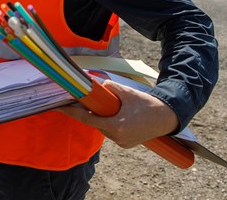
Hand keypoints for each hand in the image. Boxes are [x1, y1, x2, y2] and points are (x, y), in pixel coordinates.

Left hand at [56, 79, 178, 147]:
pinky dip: (110, 123)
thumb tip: (92, 82)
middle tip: (84, 100)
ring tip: (111, 107)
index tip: (59, 107)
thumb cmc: (146, 103)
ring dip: (102, 118)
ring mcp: (123, 143)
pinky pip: (112, 132)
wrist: (167, 117)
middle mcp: (118, 138)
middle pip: (95, 123)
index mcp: (116, 126)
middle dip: (90, 113)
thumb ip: (108, 88)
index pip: (87, 119)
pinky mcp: (127, 144)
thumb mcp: (126, 92)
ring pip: (103, 128)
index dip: (72, 112)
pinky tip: (117, 115)